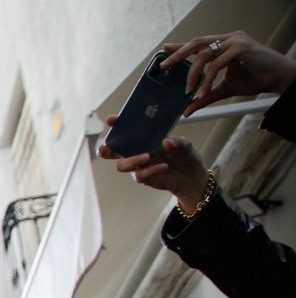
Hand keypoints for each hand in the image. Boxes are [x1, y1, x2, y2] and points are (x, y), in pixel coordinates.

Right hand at [96, 126, 212, 206]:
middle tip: (105, 148)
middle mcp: (136, 152)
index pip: (125, 131)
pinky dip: (150, 170)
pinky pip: (139, 175)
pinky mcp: (144, 178)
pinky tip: (163, 166)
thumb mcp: (185, 144)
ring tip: (147, 156)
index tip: (111, 120)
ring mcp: (138, 165)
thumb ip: (177, 142)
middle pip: (112, 152)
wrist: (192, 176)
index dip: (115, 125)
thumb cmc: (184, 155)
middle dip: (105, 150)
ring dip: (131, 160)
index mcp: (143, 139)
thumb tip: (166, 141)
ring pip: (121, 165)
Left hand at [160, 32, 295, 116]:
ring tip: (188, 90)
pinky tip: (203, 92)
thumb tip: (187, 110)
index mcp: (224, 43)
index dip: (181, 46)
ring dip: (193, 73)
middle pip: (197, 43)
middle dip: (179, 54)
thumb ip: (205, 97)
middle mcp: (228, 38)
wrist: (277, 78)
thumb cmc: (254, 80)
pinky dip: (207, 79)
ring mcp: (235, 41)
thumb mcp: (223, 89)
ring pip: (205, 54)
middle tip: (165, 66)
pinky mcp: (242, 48)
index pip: (198, 43)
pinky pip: (217, 64)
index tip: (165, 49)